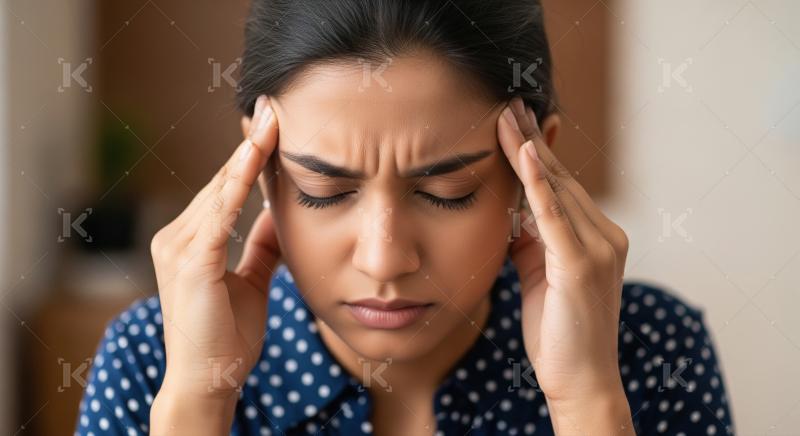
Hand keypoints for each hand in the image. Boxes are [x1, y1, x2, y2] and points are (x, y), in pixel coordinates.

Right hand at [149, 94, 279, 404]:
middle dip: (251, 144)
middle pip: (221, 182)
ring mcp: (178, 247)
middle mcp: (176, 237)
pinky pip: (220, 213)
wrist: (210, 379)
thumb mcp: (251, 281)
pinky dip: (239, 182)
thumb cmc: (227, 336)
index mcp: (189, 241)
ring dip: (248, 153)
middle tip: (274, 107)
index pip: (224, 189)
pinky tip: (257, 155)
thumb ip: (261, 246)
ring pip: (220, 190)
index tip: (272, 125)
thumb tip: (279, 212)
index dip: (249, 157)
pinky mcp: (190, 261)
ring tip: (273, 119)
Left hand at [497, 97, 632, 431]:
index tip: (515, 120)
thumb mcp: (540, 276)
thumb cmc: (558, 333)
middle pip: (560, 178)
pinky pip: (555, 215)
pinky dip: (539, 183)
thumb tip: (511, 213)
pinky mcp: (582, 264)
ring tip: (507, 116)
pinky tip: (524, 154)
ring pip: (557, 189)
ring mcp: (598, 247)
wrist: (581, 380)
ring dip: (529, 150)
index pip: (560, 185)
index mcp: (594, 237)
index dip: (537, 152)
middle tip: (507, 103)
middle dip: (530, 140)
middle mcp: (604, 235)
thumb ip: (531, 241)